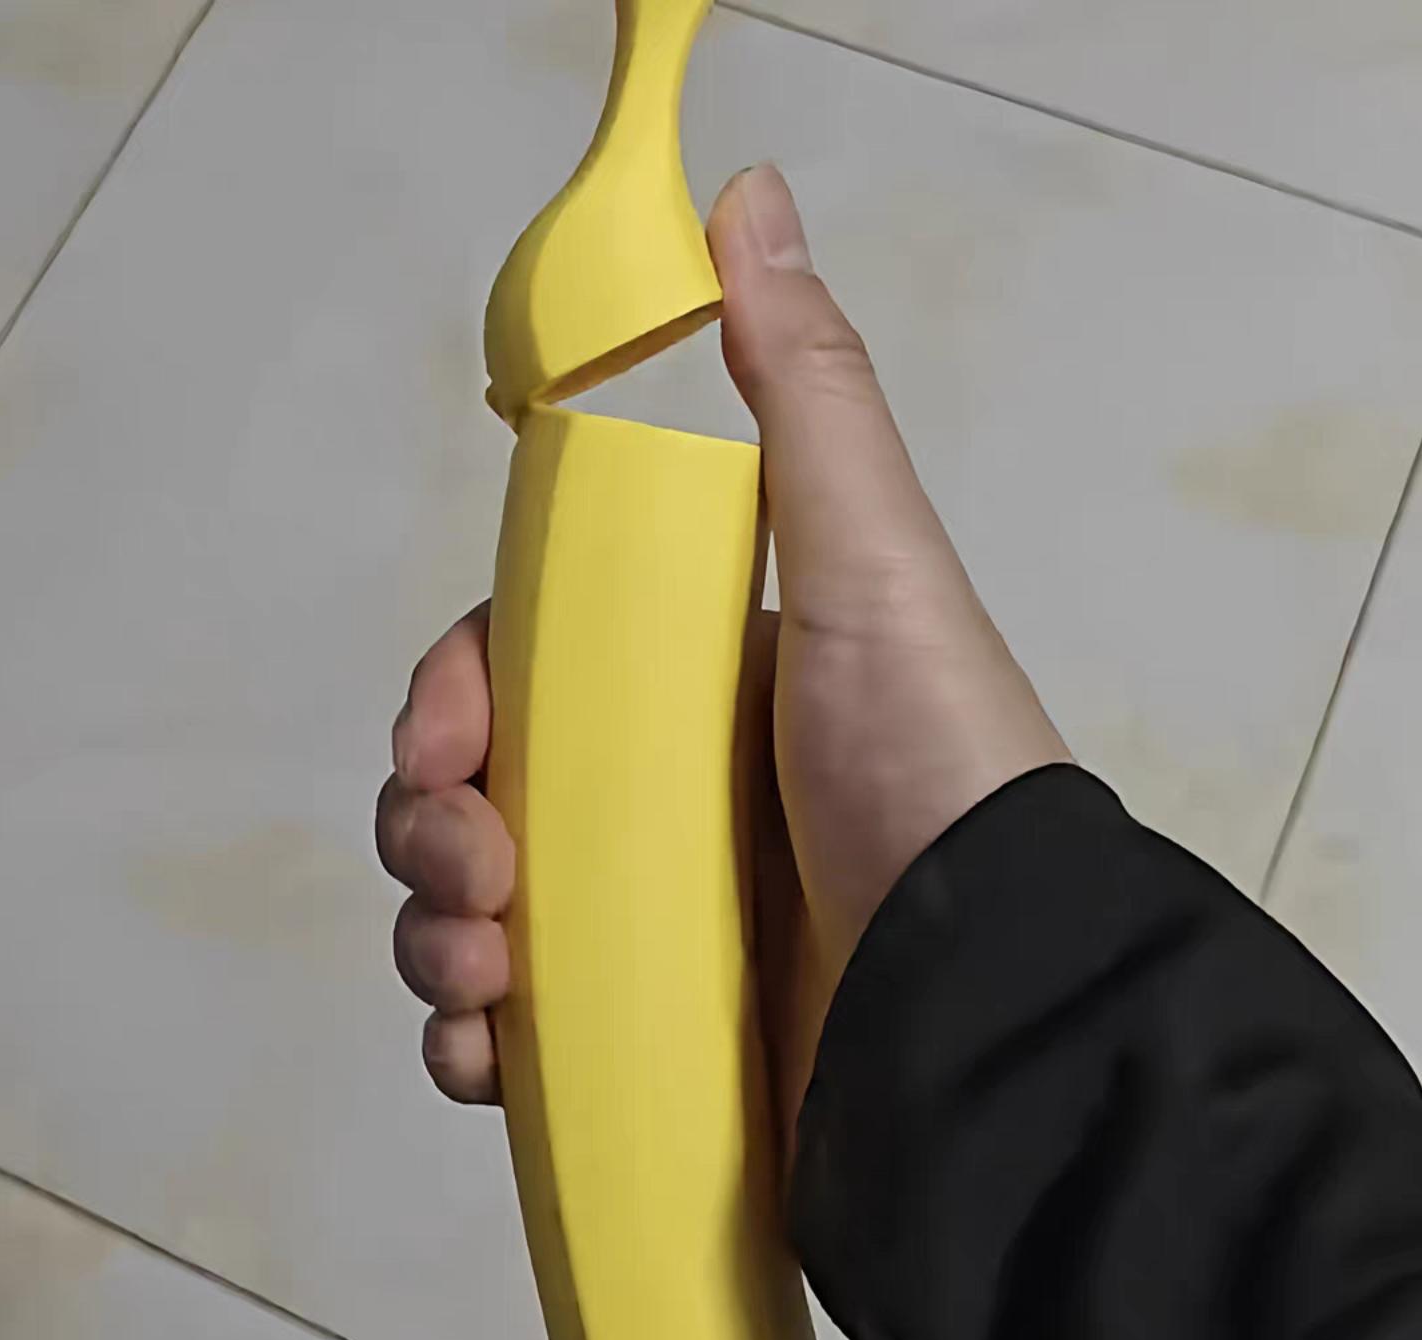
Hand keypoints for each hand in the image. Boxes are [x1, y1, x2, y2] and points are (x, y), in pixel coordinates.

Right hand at [377, 165, 1068, 1156]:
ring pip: (467, 915)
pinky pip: (509, 1032)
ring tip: (488, 987)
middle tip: (480, 882)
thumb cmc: (927, 763)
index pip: (514, 674)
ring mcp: (645, 920)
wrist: (994, 991)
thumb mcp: (871, 564)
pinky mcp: (645, 1032)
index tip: (448, 747)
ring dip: (432, 942)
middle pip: (468, 797)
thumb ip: (801, 394)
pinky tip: (490, 1057)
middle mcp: (657, 796)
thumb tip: (744, 199)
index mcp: (687, 687)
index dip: (452, 702)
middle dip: (427, 834)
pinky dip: (470, 1044)